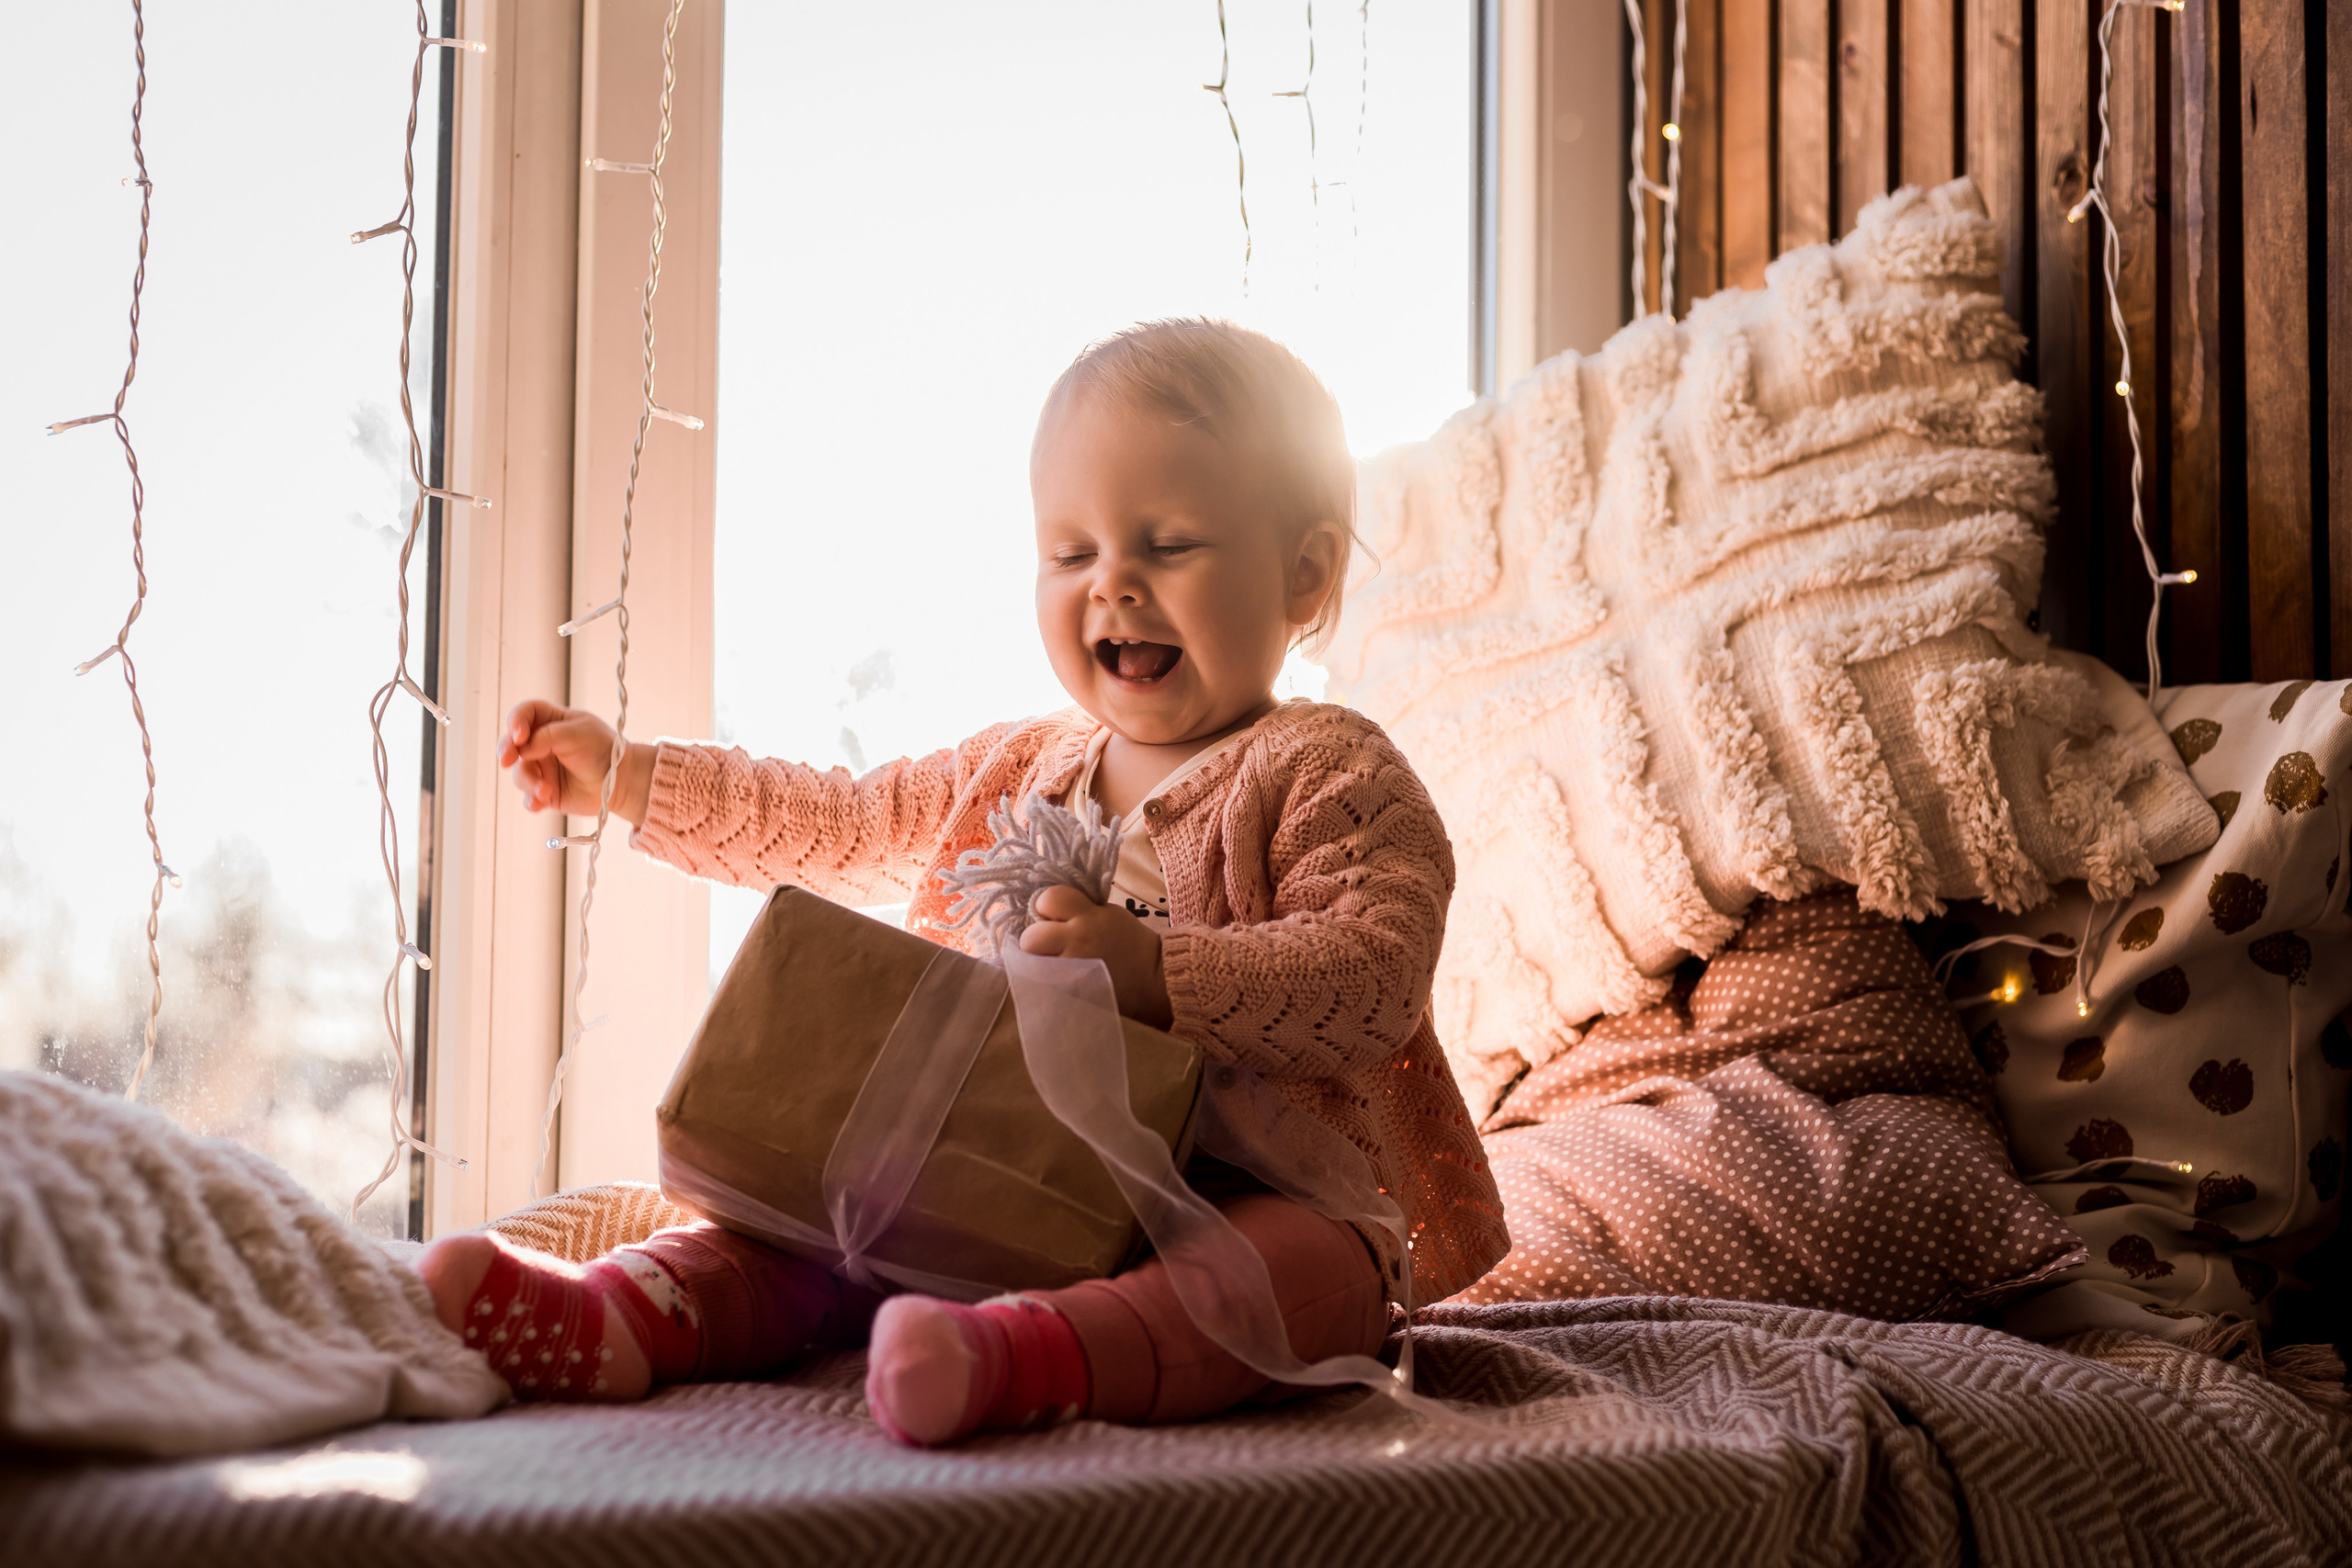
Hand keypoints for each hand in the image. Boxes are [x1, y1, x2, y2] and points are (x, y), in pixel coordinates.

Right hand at [499, 699, 654, 823]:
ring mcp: (542, 768)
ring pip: (519, 773)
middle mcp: (541, 744)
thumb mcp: (578, 733)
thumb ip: (547, 736)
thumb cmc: (605, 750)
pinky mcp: (546, 792)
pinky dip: (531, 800)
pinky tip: (540, 802)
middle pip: (511, 743)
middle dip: (505, 750)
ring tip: (545, 789)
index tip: (520, 735)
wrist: (621, 782)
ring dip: (528, 781)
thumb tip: (522, 749)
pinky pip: (528, 797)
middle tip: (507, 759)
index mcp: (551, 722)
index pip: (524, 714)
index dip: (516, 721)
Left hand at [1018, 884, 1173, 1027]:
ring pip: (1032, 966)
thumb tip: (1044, 914)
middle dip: (1036, 939)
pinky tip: (1059, 981)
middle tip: (1050, 945)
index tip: (1054, 916)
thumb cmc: (1128, 942)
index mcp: (1088, 917)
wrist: (1153, 979)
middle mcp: (1077, 942)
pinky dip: (1046, 983)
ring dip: (1038, 963)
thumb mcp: (1106, 914)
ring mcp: (1073, 972)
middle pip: (1031, 937)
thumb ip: (1077, 910)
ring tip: (1054, 964)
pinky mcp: (1072, 995)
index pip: (1048, 899)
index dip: (1046, 907)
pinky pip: (1043, 987)